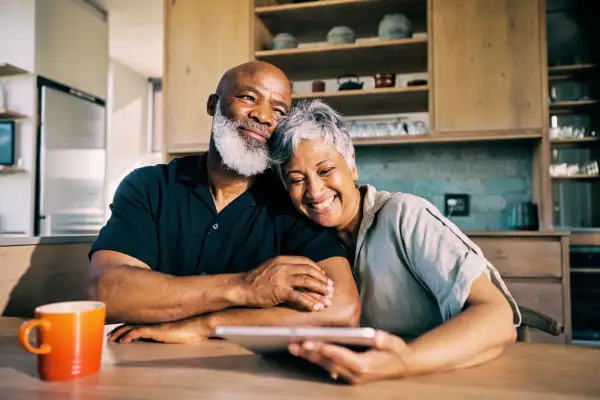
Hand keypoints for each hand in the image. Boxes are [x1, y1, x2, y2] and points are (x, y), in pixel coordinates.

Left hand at [107, 317, 210, 343]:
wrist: (199, 324)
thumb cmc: (191, 326)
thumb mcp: (176, 326)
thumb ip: (168, 326)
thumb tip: (165, 330)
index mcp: (156, 318)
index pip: (137, 320)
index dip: (126, 324)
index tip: (117, 330)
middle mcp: (153, 319)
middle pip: (130, 322)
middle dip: (118, 329)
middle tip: (110, 335)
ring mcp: (153, 324)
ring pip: (130, 327)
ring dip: (120, 333)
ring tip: (111, 339)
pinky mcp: (155, 330)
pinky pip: (137, 332)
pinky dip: (128, 336)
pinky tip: (123, 341)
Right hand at [239, 256, 333, 310]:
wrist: (240, 287)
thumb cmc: (255, 280)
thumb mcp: (271, 268)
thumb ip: (284, 268)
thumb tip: (300, 275)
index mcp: (282, 259)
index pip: (305, 261)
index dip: (317, 269)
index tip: (324, 277)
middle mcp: (283, 266)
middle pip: (309, 271)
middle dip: (322, 280)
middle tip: (331, 289)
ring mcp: (281, 278)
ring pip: (307, 282)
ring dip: (320, 291)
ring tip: (328, 299)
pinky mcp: (279, 291)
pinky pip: (298, 297)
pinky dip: (309, 303)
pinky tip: (316, 308)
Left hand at [289, 330, 412, 384]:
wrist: (402, 366)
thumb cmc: (396, 352)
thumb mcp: (394, 343)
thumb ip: (384, 340)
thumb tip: (376, 336)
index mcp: (365, 366)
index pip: (341, 357)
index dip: (325, 349)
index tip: (311, 343)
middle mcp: (356, 374)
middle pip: (329, 363)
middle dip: (310, 353)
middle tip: (294, 344)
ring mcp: (351, 376)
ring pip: (326, 366)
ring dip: (309, 357)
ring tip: (293, 346)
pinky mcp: (347, 374)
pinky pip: (328, 366)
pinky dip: (315, 358)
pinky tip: (303, 350)